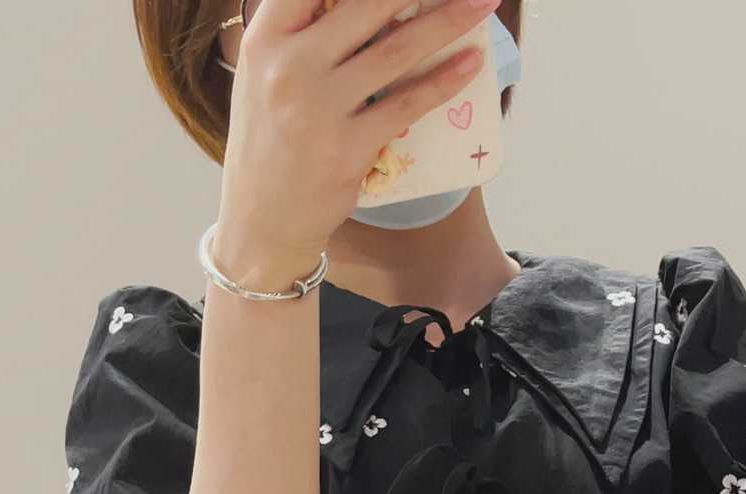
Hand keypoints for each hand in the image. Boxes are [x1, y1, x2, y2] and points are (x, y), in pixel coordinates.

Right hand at [215, 0, 499, 279]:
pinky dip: (444, 81)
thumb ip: (303, 30)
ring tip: (483, 2)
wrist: (262, 220)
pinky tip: (471, 63)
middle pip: (366, 3)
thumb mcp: (265, 72)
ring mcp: (319, 109)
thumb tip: (369, 4)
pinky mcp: (347, 149)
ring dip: (448, 21)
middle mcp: (289, 66)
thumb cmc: (271, 138)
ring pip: (395, 50)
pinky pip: (406, 105)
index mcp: (265, 38)